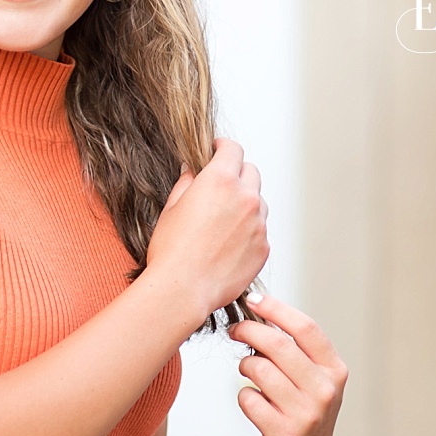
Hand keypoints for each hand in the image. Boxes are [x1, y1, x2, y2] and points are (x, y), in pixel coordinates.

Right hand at [145, 138, 267, 323]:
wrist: (184, 289)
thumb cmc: (172, 251)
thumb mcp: (172, 207)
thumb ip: (187, 182)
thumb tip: (193, 171)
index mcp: (221, 181)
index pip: (233, 149)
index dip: (223, 147)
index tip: (218, 150)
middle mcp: (246, 198)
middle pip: (250, 171)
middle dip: (236, 173)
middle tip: (220, 185)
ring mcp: (259, 223)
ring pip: (258, 202)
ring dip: (245, 203)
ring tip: (221, 221)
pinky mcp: (264, 247)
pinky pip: (260, 229)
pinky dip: (248, 230)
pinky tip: (227, 243)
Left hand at [228, 292, 347, 435]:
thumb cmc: (302, 408)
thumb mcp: (313, 378)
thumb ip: (296, 348)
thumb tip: (259, 312)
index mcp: (335, 370)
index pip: (306, 328)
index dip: (276, 309)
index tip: (253, 300)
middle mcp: (325, 390)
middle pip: (277, 345)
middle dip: (249, 332)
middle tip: (236, 331)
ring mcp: (306, 414)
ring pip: (259, 371)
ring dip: (246, 367)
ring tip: (249, 373)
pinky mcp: (284, 434)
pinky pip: (248, 400)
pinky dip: (245, 397)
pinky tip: (255, 404)